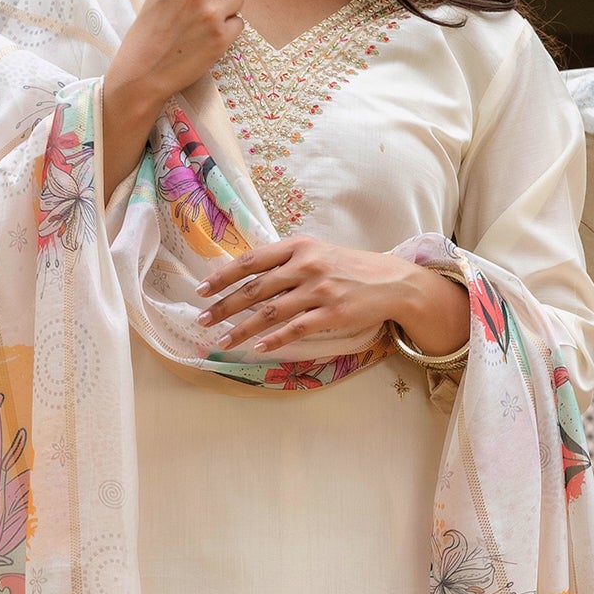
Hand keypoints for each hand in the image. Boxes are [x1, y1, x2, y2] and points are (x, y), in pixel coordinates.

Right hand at [102, 0, 241, 198]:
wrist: (142, 76)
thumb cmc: (143, 41)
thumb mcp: (155, 0)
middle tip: (212, 4)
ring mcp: (210, 13)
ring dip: (229, 7)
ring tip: (213, 22)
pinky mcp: (222, 36)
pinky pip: (239, 23)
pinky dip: (231, 29)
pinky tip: (215, 37)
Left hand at [199, 238, 470, 357]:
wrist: (391, 281)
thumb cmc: (349, 267)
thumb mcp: (318, 252)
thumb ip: (286, 260)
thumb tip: (249, 276)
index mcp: (299, 246)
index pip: (252, 260)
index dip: (224, 276)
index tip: (202, 290)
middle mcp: (306, 265)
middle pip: (255, 288)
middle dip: (224, 305)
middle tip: (203, 319)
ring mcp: (319, 289)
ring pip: (270, 311)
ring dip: (242, 328)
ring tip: (223, 340)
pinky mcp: (332, 312)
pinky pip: (295, 328)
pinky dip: (274, 339)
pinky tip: (257, 348)